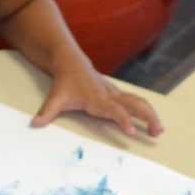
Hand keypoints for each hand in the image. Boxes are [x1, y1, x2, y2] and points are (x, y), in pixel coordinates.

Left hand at [33, 66, 163, 137]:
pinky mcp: (117, 93)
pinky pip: (135, 101)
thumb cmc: (64, 82)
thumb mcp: (54, 98)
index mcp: (96, 99)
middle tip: (156, 132)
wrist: (70, 62)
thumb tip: (34, 124)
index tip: (131, 133)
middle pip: (134, 104)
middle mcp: (109, 95)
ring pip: (138, 101)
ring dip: (150, 114)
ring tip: (159, 130)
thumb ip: (46, 112)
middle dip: (147, 117)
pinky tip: (154, 121)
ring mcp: (115, 93)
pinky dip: (146, 110)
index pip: (113, 110)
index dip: (122, 120)